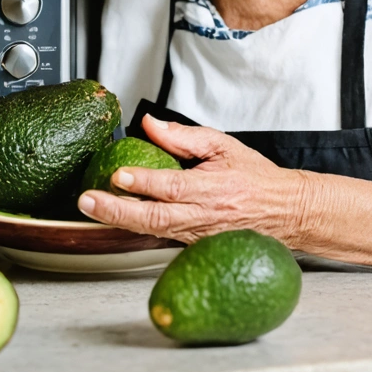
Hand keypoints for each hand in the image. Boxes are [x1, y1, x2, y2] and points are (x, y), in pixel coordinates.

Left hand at [76, 114, 305, 245]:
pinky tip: (112, 219)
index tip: (118, 174)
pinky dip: (135, 229)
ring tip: (91, 208)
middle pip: (154, 218)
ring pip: (153, 232)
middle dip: (116, 210)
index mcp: (213, 189)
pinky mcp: (193, 247)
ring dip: (119, 221)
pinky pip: (160, 238)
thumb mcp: (222, 145)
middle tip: (88, 200)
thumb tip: (149, 124)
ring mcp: (197, 236)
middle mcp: (204, 217)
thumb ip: (183, 136)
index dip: (144, 181)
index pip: (173, 186)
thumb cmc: (254, 178)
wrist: (284, 212)